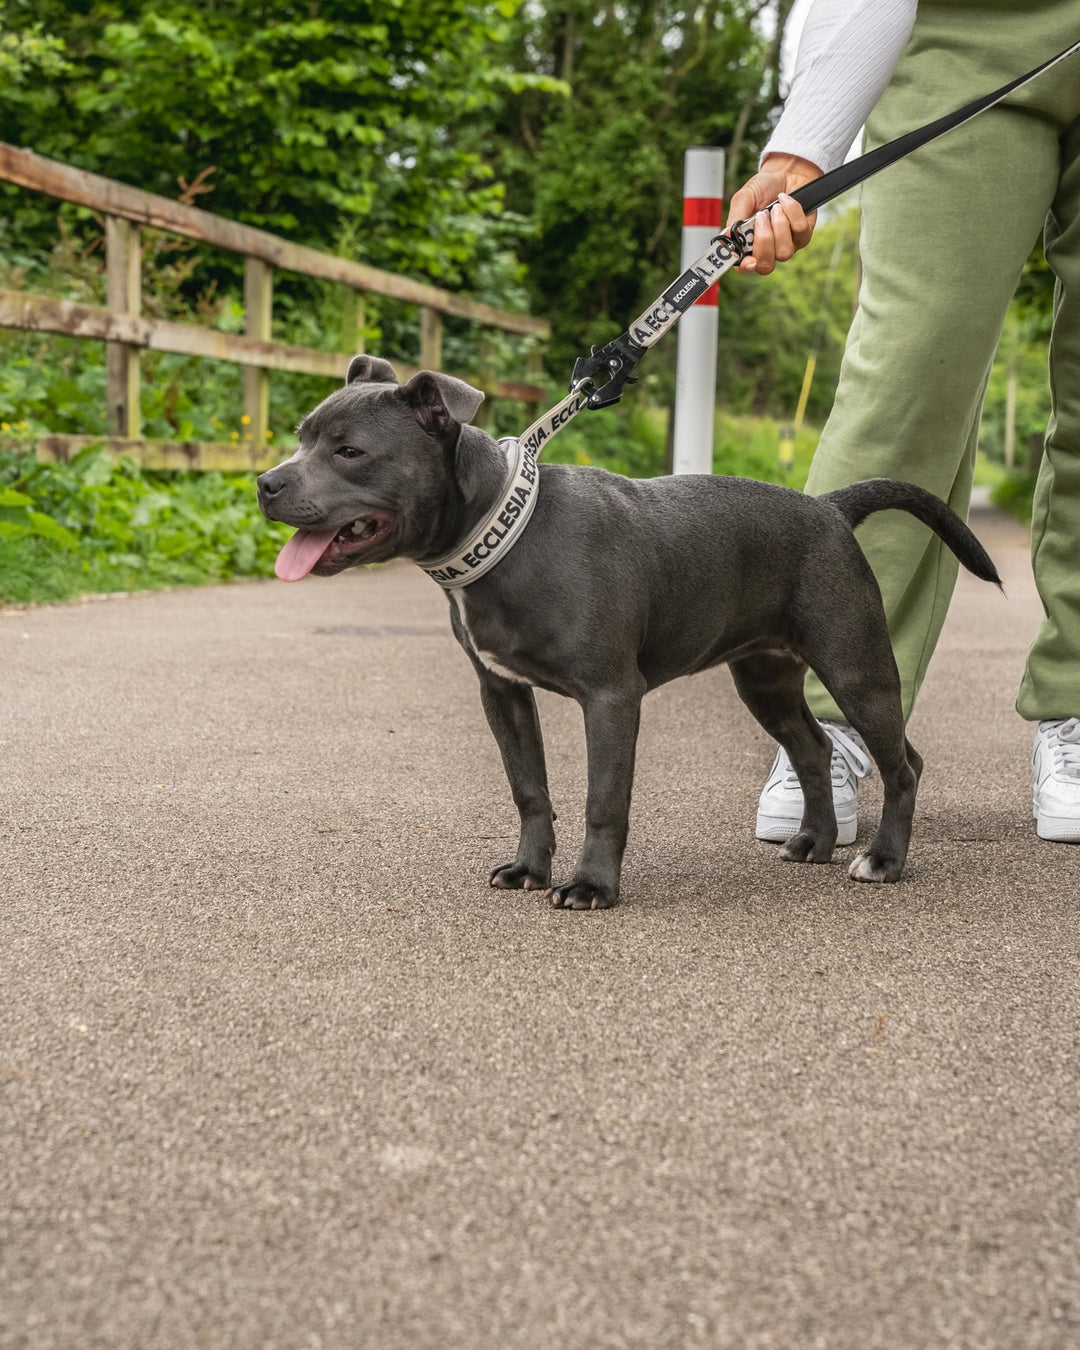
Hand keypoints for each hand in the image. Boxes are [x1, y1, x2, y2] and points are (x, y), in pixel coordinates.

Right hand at [726, 153, 822, 274]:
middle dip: (764, 241)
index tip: (748, 260)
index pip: (744, 268)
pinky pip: (800, 231)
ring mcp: (786, 246)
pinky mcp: (804, 236)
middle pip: (766, 266)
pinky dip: (792, 211)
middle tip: (761, 217)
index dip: (746, 268)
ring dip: (779, 225)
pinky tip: (785, 201)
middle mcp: (767, 252)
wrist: (785, 173)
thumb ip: (736, 218)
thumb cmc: (762, 189)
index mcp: (747, 247)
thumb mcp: (744, 199)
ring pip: (784, 252)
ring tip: (774, 207)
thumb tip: (727, 235)